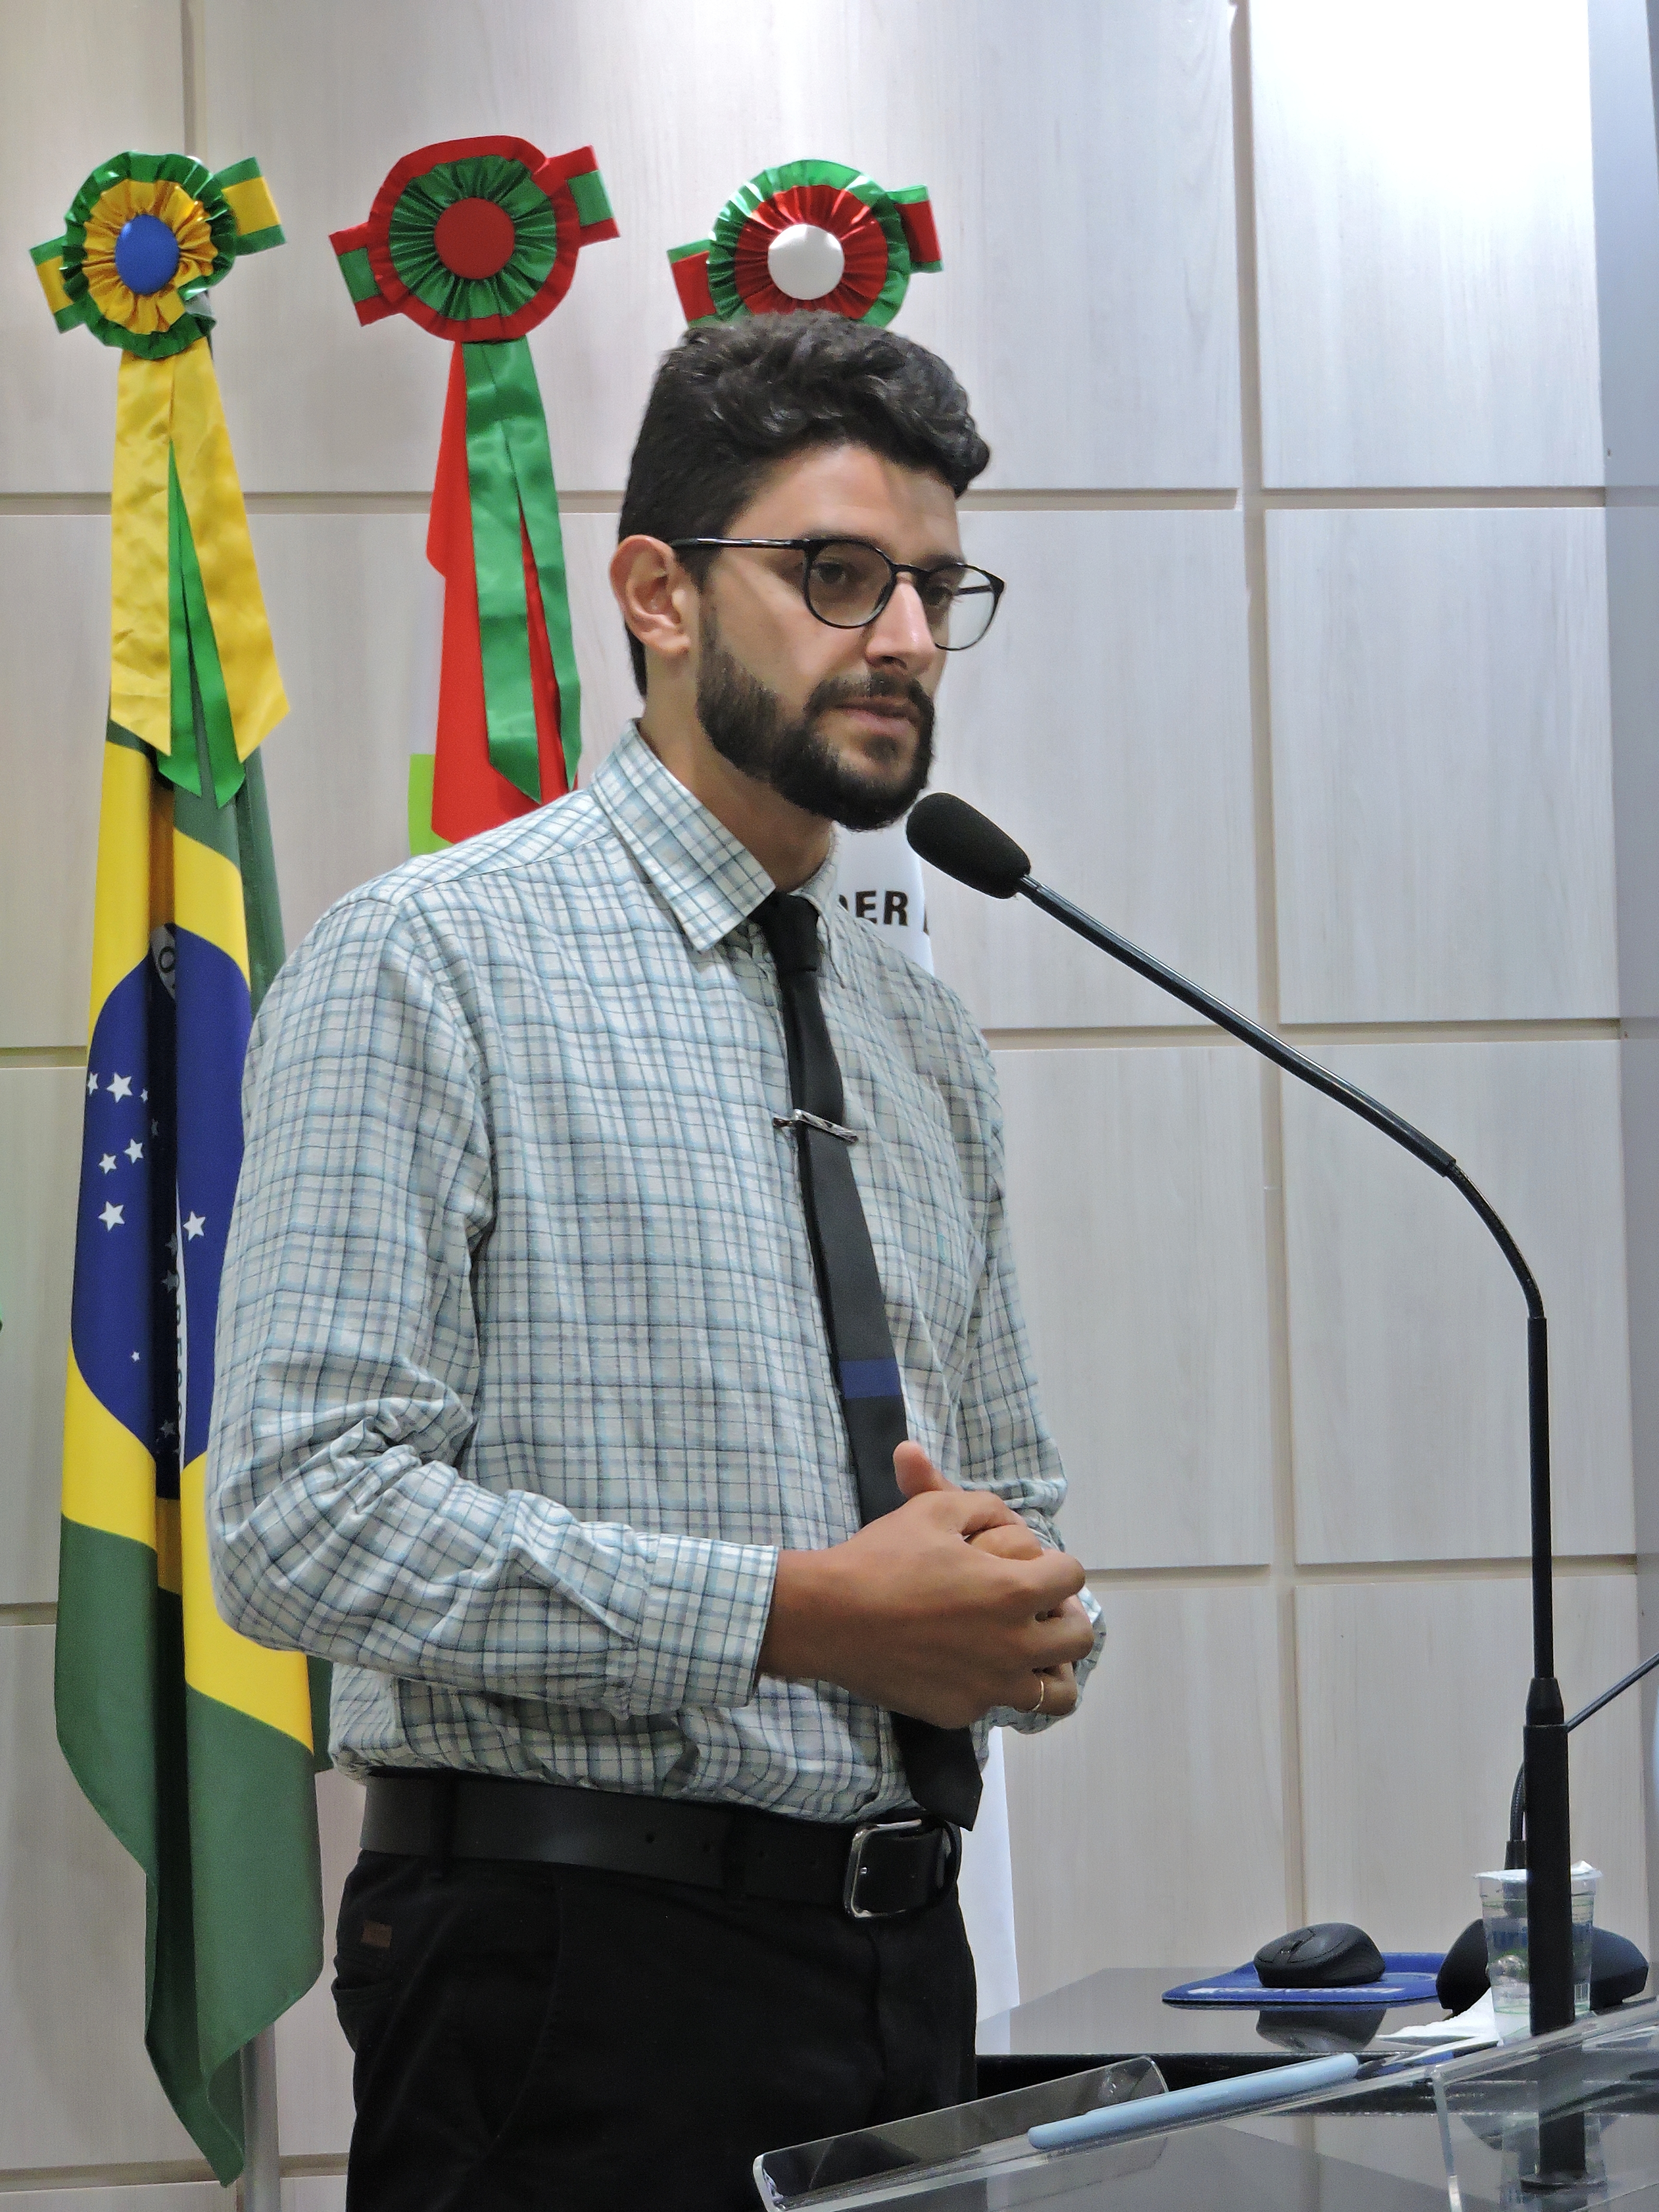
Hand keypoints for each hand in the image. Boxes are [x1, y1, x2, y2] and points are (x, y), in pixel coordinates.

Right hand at [759, 1443, 1093, 1727]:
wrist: (827, 1617)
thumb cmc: (882, 1558)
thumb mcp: (934, 1510)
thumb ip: (983, 1507)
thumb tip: (1007, 1514)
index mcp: (1014, 1591)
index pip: (1072, 1577)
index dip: (1054, 1565)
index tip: (1031, 1566)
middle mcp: (1013, 1646)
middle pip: (1079, 1637)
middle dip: (1063, 1614)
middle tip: (1035, 1606)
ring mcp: (989, 1686)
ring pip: (1056, 1692)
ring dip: (1048, 1665)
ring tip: (1024, 1648)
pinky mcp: (961, 1712)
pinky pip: (998, 1704)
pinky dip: (994, 1684)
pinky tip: (964, 1664)